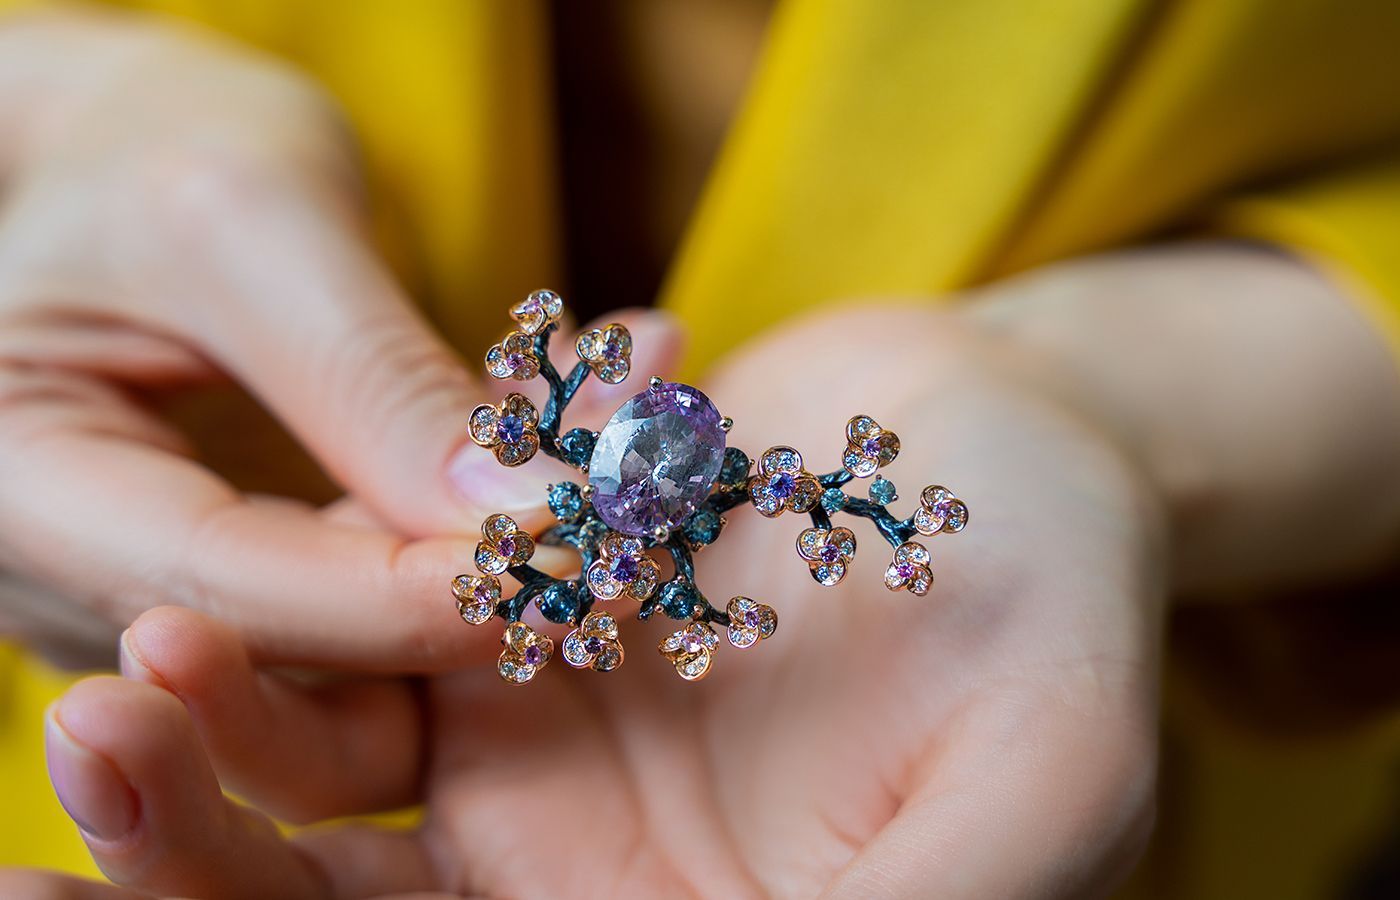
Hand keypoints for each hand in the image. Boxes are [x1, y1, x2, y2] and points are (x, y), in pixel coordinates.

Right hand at [0, 11, 676, 667]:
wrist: (136, 155)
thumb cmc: (154, 150)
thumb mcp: (246, 225)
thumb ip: (373, 378)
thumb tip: (530, 517)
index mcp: (24, 494)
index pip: (232, 588)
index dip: (415, 590)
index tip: (585, 550)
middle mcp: (90, 581)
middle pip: (314, 634)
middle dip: (497, 572)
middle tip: (654, 492)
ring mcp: (189, 589)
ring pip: (380, 614)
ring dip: (526, 530)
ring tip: (655, 416)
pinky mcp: (275, 569)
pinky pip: (398, 567)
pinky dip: (501, 501)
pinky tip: (607, 413)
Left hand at [38, 304, 1164, 897]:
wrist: (1012, 434)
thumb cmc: (1063, 612)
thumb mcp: (1048, 779)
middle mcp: (601, 886)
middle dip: (213, 884)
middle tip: (89, 792)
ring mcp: (542, 757)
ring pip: (326, 796)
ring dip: (218, 755)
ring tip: (134, 687)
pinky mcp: (512, 625)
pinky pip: (364, 643)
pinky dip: (290, 628)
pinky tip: (215, 597)